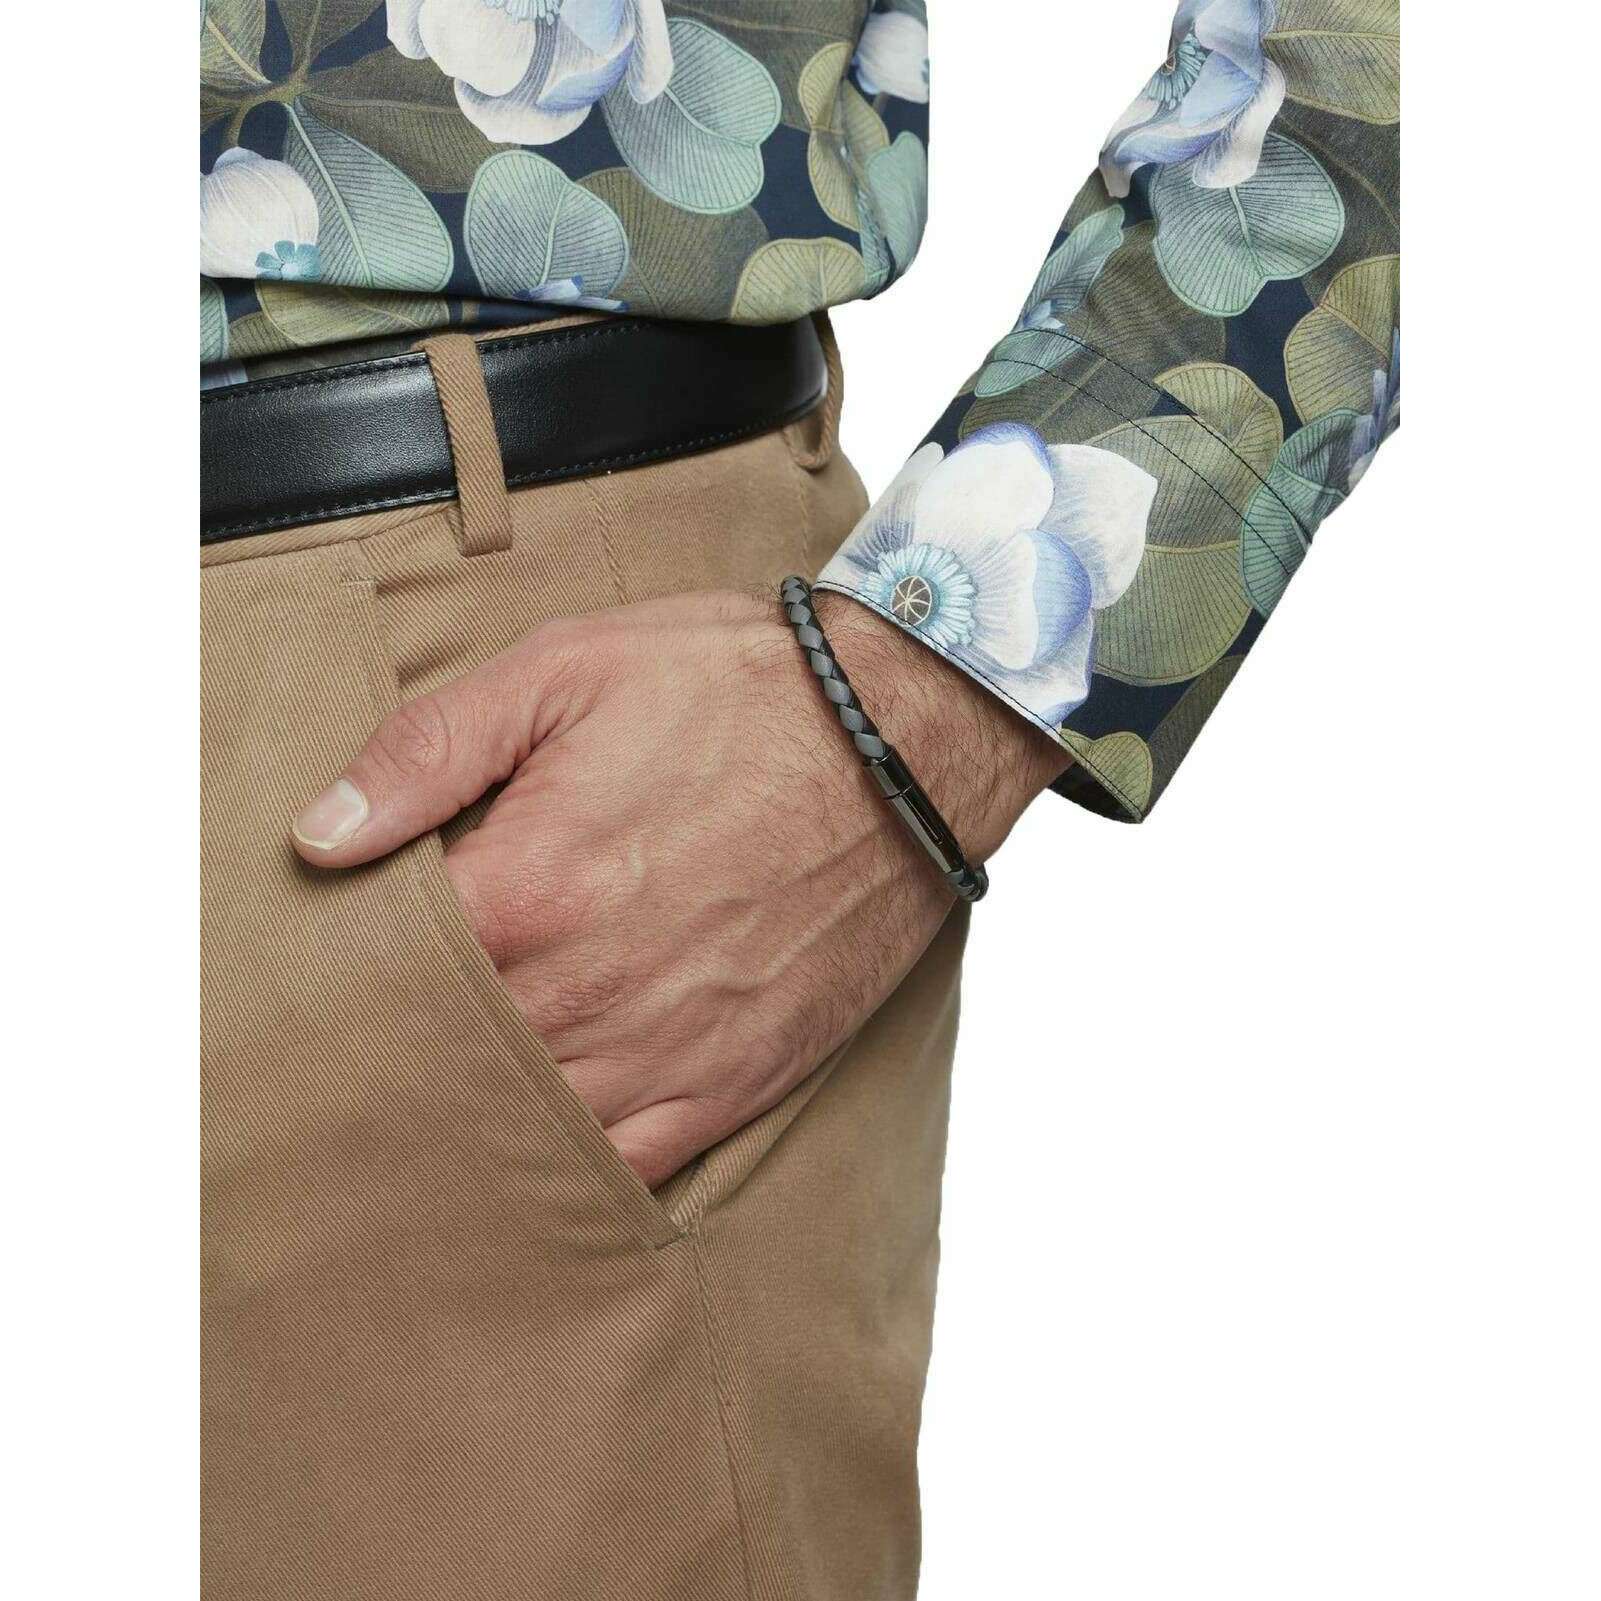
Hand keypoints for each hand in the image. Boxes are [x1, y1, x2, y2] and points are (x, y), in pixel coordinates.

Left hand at [292, 589, 1067, 1186]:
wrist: (904, 740)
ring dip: (479, 1109)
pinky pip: (628, 1165)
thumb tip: (319, 835)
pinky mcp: (734, 1082)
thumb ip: (428, 751)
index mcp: (528, 890)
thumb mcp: (568, 671)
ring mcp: (666, 1051)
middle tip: (385, 1020)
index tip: (342, 948)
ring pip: (526, 1127)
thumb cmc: (738, 693)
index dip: (351, 964)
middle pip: (442, 1062)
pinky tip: (548, 1132)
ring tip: (454, 1079)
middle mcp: (588, 993)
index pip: (382, 972)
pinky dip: (576, 1160)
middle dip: (406, 1041)